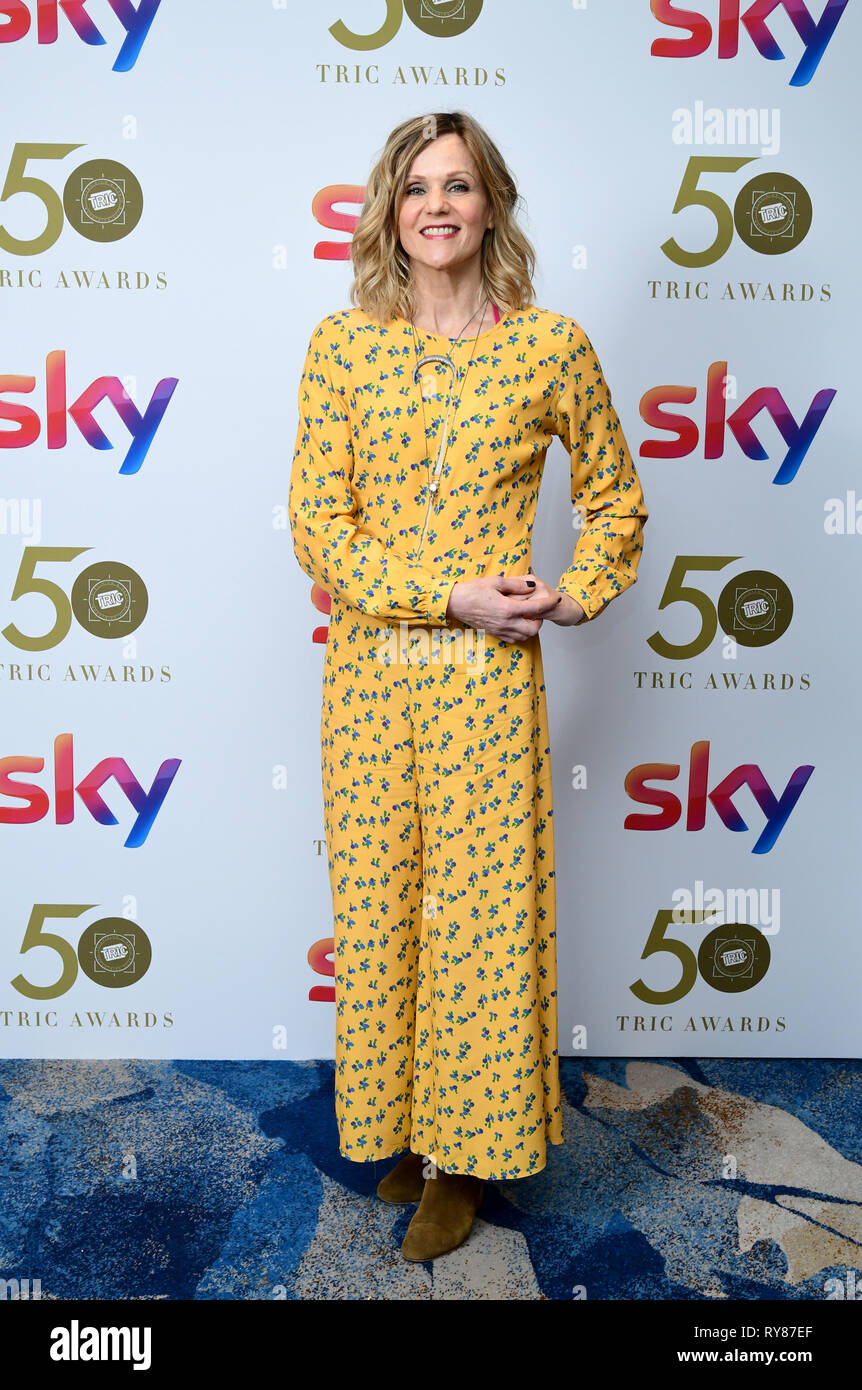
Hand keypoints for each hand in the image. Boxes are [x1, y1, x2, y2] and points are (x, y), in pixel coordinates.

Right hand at [445, 572, 583, 641]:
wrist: (454, 603)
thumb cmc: (472, 590)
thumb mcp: (496, 582)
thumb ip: (517, 585)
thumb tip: (532, 586)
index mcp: (508, 608)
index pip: (537, 608)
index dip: (549, 603)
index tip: (556, 598)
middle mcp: (506, 623)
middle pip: (534, 628)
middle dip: (540, 619)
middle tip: (537, 609)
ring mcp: (500, 630)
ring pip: (525, 636)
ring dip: (530, 627)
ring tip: (527, 615)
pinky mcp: (495, 633)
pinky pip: (514, 638)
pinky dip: (520, 632)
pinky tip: (516, 621)